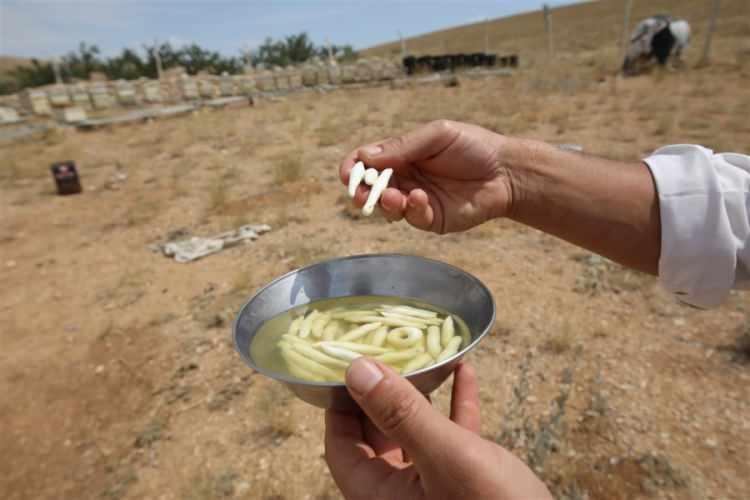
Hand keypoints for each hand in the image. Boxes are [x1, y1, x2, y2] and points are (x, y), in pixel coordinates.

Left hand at [325, 359, 551, 499]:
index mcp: (379, 495)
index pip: (341, 444)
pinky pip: (451, 439)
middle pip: (376, 435)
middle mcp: (399, 494)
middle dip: (382, 391)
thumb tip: (356, 370)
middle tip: (387, 348)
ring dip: (421, 395)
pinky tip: (465, 373)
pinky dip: (456, 408)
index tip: (348, 363)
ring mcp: (433, 489)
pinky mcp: (465, 484)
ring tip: (425, 354)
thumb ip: (401, 415)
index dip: (339, 403)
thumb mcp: (447, 457)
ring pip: (415, 433)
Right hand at [339, 120, 512, 233]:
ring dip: (384, 203)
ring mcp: (416, 200)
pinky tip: (421, 199)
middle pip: (370, 188)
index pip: (367, 162)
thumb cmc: (473, 146)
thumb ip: (403, 146)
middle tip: (360, 194)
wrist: (506, 171)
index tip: (348, 173)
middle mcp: (404, 178)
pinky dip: (412, 210)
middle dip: (361, 192)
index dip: (353, 168)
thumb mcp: (437, 136)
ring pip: (386, 208)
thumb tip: (365, 157)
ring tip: (393, 197)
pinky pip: (412, 218)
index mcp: (402, 155)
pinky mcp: (431, 218)